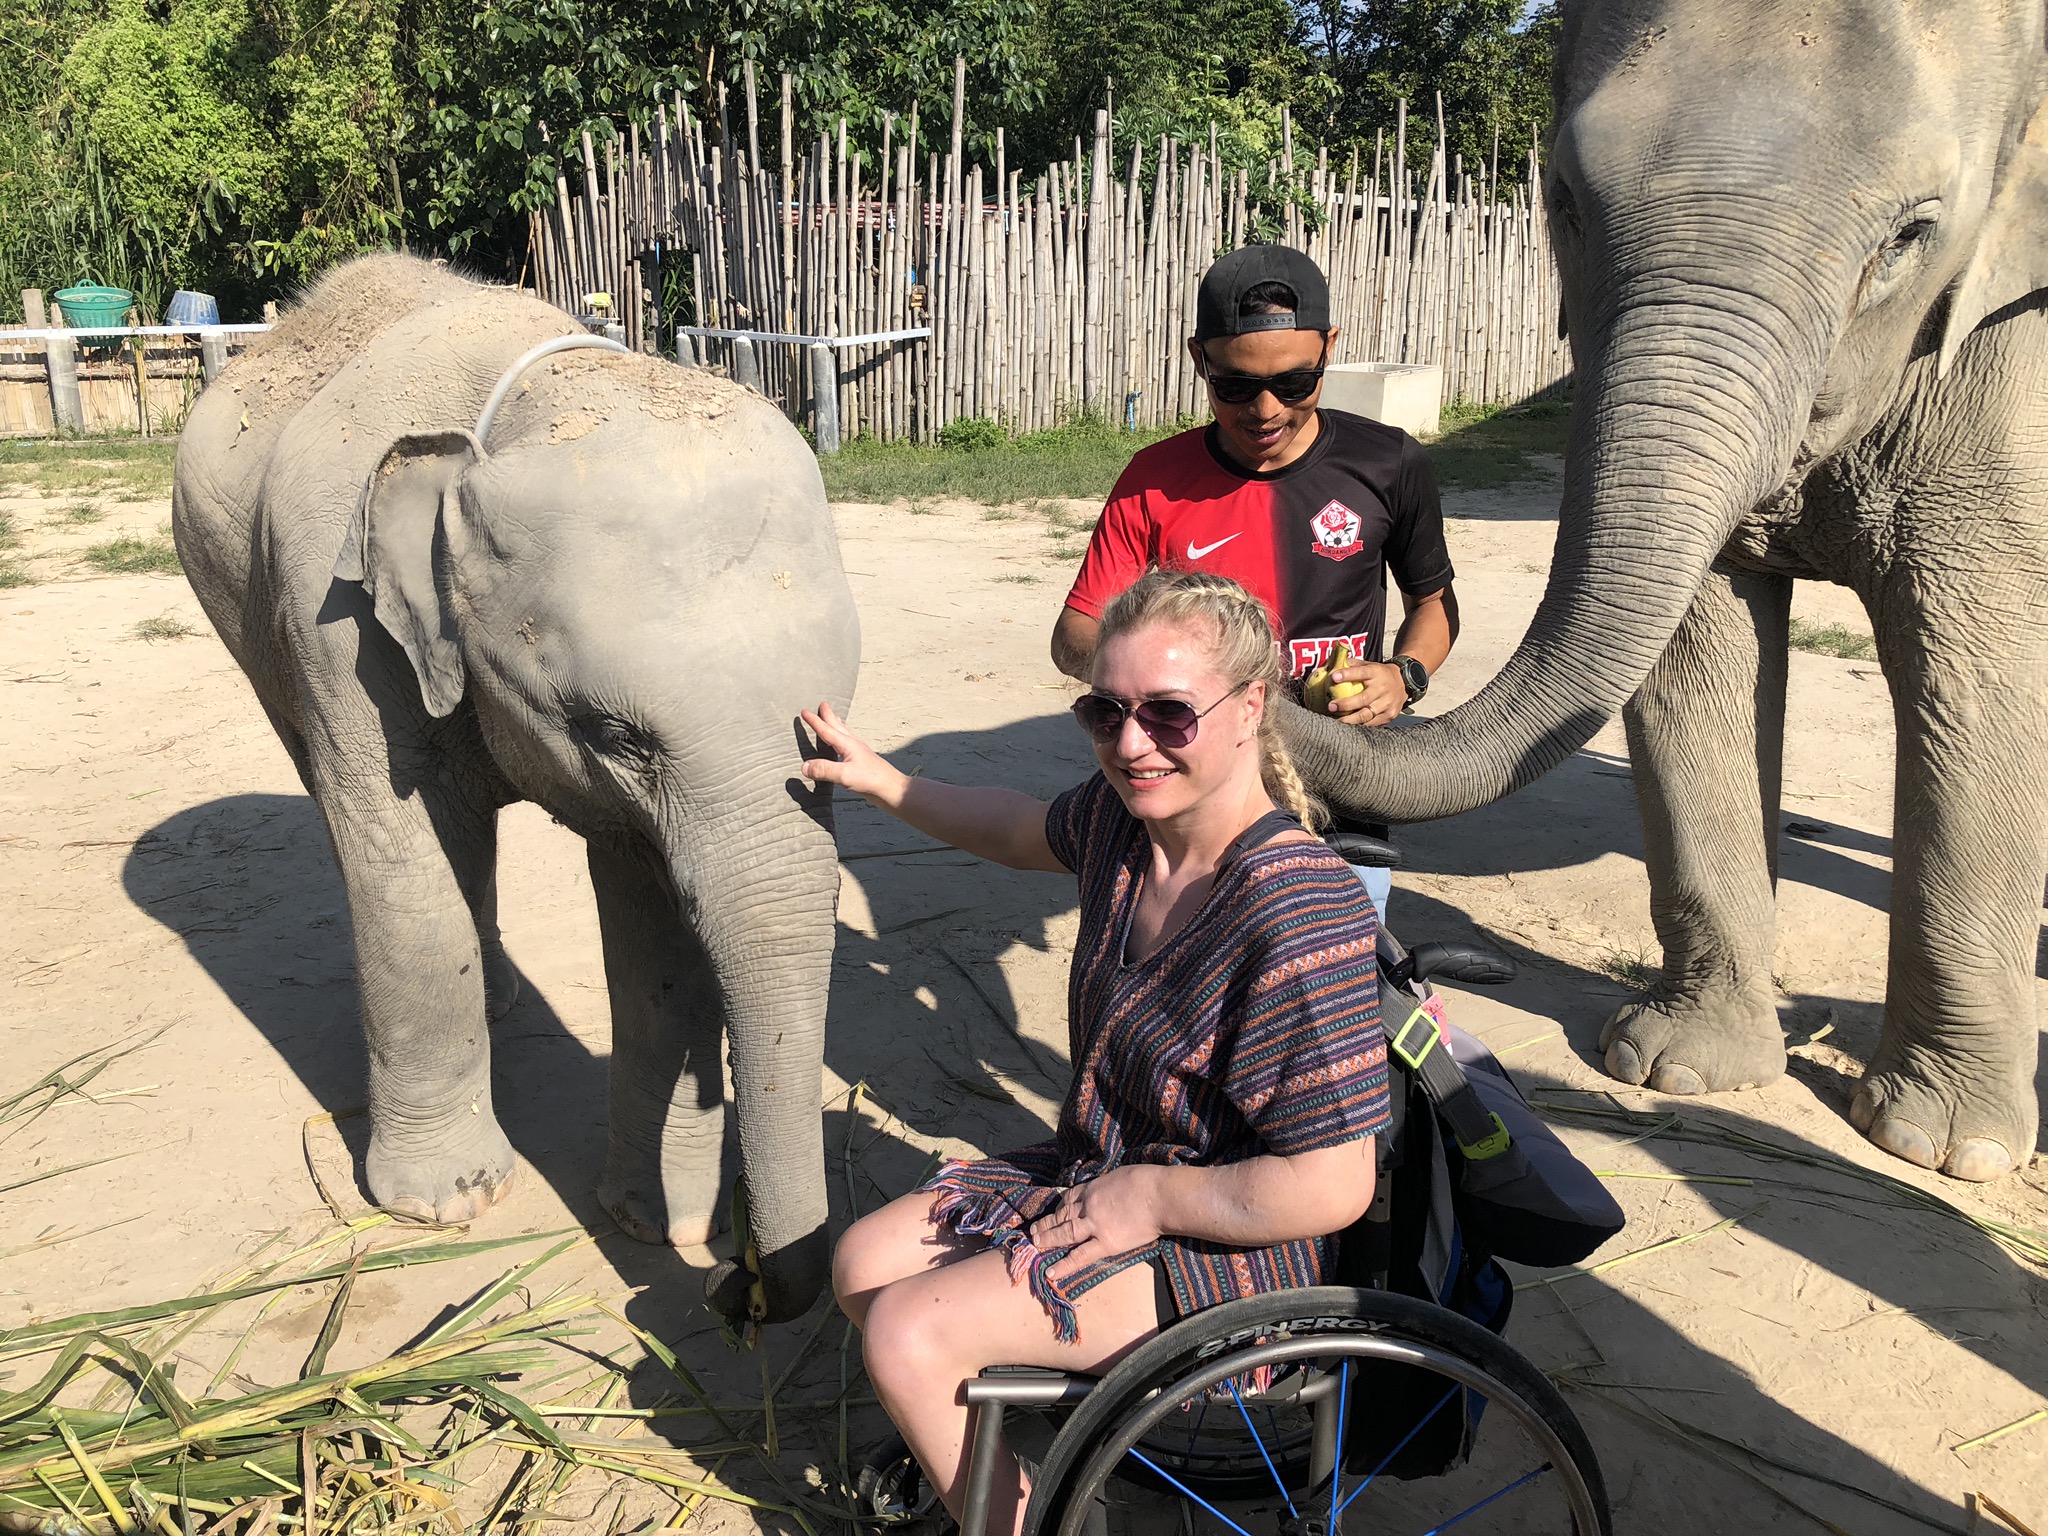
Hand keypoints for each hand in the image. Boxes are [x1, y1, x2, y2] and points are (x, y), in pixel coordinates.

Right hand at [799, 702, 908, 807]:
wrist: (891, 789)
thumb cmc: (871, 779)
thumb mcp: (844, 775)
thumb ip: (823, 770)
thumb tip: (804, 766)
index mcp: (847, 744)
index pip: (826, 730)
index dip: (814, 721)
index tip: (804, 712)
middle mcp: (853, 745)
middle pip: (838, 726)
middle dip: (829, 715)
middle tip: (823, 704)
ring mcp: (858, 753)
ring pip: (844, 734)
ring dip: (837, 725)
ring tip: (833, 719)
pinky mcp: (861, 763)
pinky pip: (846, 747)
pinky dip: (841, 740)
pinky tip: (841, 748)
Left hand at [1029, 1166, 1165, 1282]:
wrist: (1160, 1195)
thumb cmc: (1147, 1181)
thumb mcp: (1120, 1176)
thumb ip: (1109, 1187)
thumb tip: (1108, 1191)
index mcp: (1092, 1188)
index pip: (1069, 1198)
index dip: (1059, 1207)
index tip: (1054, 1212)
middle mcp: (1088, 1206)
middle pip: (1062, 1215)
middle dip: (1047, 1224)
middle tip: (1033, 1231)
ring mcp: (1094, 1225)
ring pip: (1065, 1233)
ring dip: (1048, 1239)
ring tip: (1035, 1246)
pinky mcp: (1106, 1243)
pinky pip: (1080, 1255)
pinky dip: (1064, 1265)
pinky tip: (1051, 1272)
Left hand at [1327, 662, 1407, 726]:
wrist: (1404, 682)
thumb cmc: (1379, 674)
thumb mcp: (1368, 665)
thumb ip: (1351, 664)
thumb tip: (1330, 664)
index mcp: (1376, 672)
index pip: (1362, 672)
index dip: (1348, 675)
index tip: (1334, 677)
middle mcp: (1383, 688)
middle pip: (1363, 699)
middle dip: (1345, 704)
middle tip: (1331, 706)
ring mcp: (1387, 703)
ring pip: (1366, 715)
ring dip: (1350, 719)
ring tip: (1337, 720)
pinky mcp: (1390, 715)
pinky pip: (1371, 723)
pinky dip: (1359, 724)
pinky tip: (1349, 724)